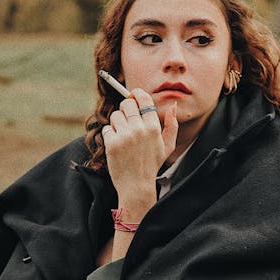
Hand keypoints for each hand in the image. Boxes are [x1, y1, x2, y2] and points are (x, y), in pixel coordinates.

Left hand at [102, 88, 177, 220]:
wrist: (136, 186)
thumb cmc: (151, 165)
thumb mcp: (167, 147)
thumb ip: (172, 125)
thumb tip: (172, 106)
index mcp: (154, 128)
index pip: (143, 100)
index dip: (136, 94)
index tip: (132, 95)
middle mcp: (140, 129)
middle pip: (127, 104)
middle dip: (125, 109)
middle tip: (126, 120)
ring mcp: (125, 136)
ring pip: (115, 115)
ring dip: (116, 124)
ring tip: (122, 137)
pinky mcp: (112, 143)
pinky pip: (106, 129)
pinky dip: (109, 136)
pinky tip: (116, 146)